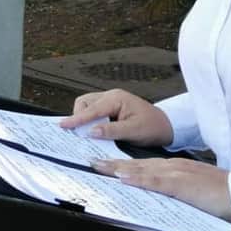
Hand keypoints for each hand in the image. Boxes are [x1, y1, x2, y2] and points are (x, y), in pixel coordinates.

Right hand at [60, 88, 174, 146]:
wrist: (166, 126)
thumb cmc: (153, 127)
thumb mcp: (134, 131)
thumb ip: (111, 131)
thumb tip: (91, 132)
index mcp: (116, 99)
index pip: (92, 109)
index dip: (77, 119)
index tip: (64, 125)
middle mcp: (111, 96)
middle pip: (84, 103)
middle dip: (79, 117)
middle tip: (79, 134)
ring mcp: (111, 100)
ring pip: (87, 105)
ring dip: (84, 118)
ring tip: (87, 133)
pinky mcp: (111, 107)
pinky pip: (94, 110)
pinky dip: (90, 119)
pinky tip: (94, 130)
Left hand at [93, 158, 230, 222]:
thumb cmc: (223, 196)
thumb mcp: (195, 192)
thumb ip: (176, 193)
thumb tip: (160, 201)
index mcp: (176, 169)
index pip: (143, 165)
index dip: (123, 165)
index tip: (105, 166)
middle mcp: (173, 167)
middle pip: (137, 164)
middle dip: (113, 164)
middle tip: (92, 163)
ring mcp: (177, 174)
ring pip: (142, 169)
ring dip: (119, 168)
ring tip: (99, 167)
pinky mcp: (183, 185)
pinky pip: (157, 181)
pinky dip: (139, 178)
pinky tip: (124, 178)